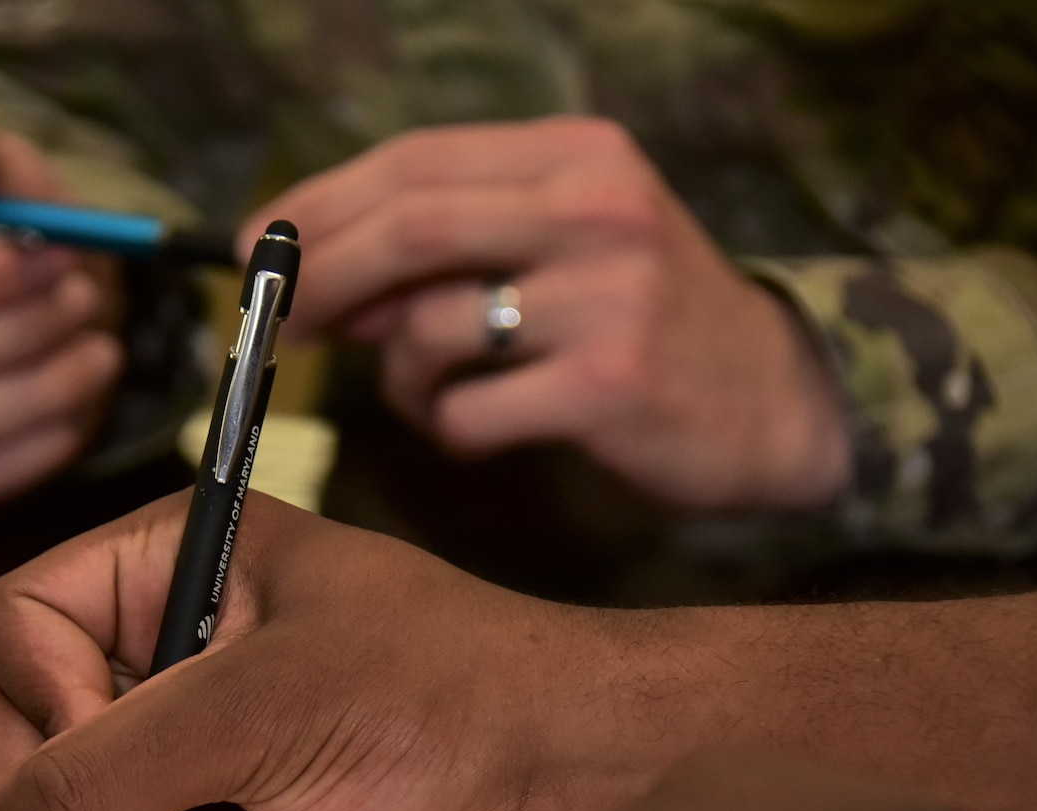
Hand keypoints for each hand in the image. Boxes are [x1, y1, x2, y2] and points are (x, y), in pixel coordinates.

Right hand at [0, 492, 674, 810]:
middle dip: (87, 803)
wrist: (564, 779)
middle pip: (28, 730)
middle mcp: (167, 642)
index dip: (40, 701)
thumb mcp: (255, 709)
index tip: (106, 752)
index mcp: (167, 561)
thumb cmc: (440, 691)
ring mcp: (195, 734)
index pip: (16, 626)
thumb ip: (100, 771)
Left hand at [248, 118, 848, 509]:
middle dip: (319, 277)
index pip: (413, 161)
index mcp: (577, 154)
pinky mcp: (607, 384)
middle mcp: (595, 208)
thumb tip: (315, 279)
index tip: (256, 247)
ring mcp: (608, 295)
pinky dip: (447, 429)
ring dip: (397, 376)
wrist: (780, 401)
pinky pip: (466, 412)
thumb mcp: (566, 247)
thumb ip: (454, 248)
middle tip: (277, 323)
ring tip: (428, 394)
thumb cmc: (647, 321)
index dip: (317, 204)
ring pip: (429, 330)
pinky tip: (485, 429)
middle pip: (408, 226)